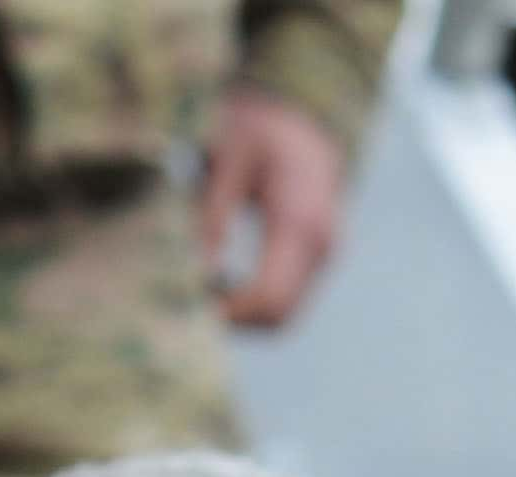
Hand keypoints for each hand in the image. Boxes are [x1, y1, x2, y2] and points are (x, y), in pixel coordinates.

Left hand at [201, 84, 351, 330]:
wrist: (305, 118)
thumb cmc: (260, 129)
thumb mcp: (227, 156)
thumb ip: (213, 212)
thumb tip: (199, 270)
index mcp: (299, 219)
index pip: (270, 295)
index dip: (230, 312)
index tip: (190, 304)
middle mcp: (321, 245)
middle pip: (279, 315)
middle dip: (235, 320)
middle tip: (190, 305)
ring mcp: (325, 256)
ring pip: (285, 317)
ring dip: (245, 317)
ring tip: (205, 293)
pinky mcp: (319, 261)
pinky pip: (289, 301)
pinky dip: (256, 305)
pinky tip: (226, 285)